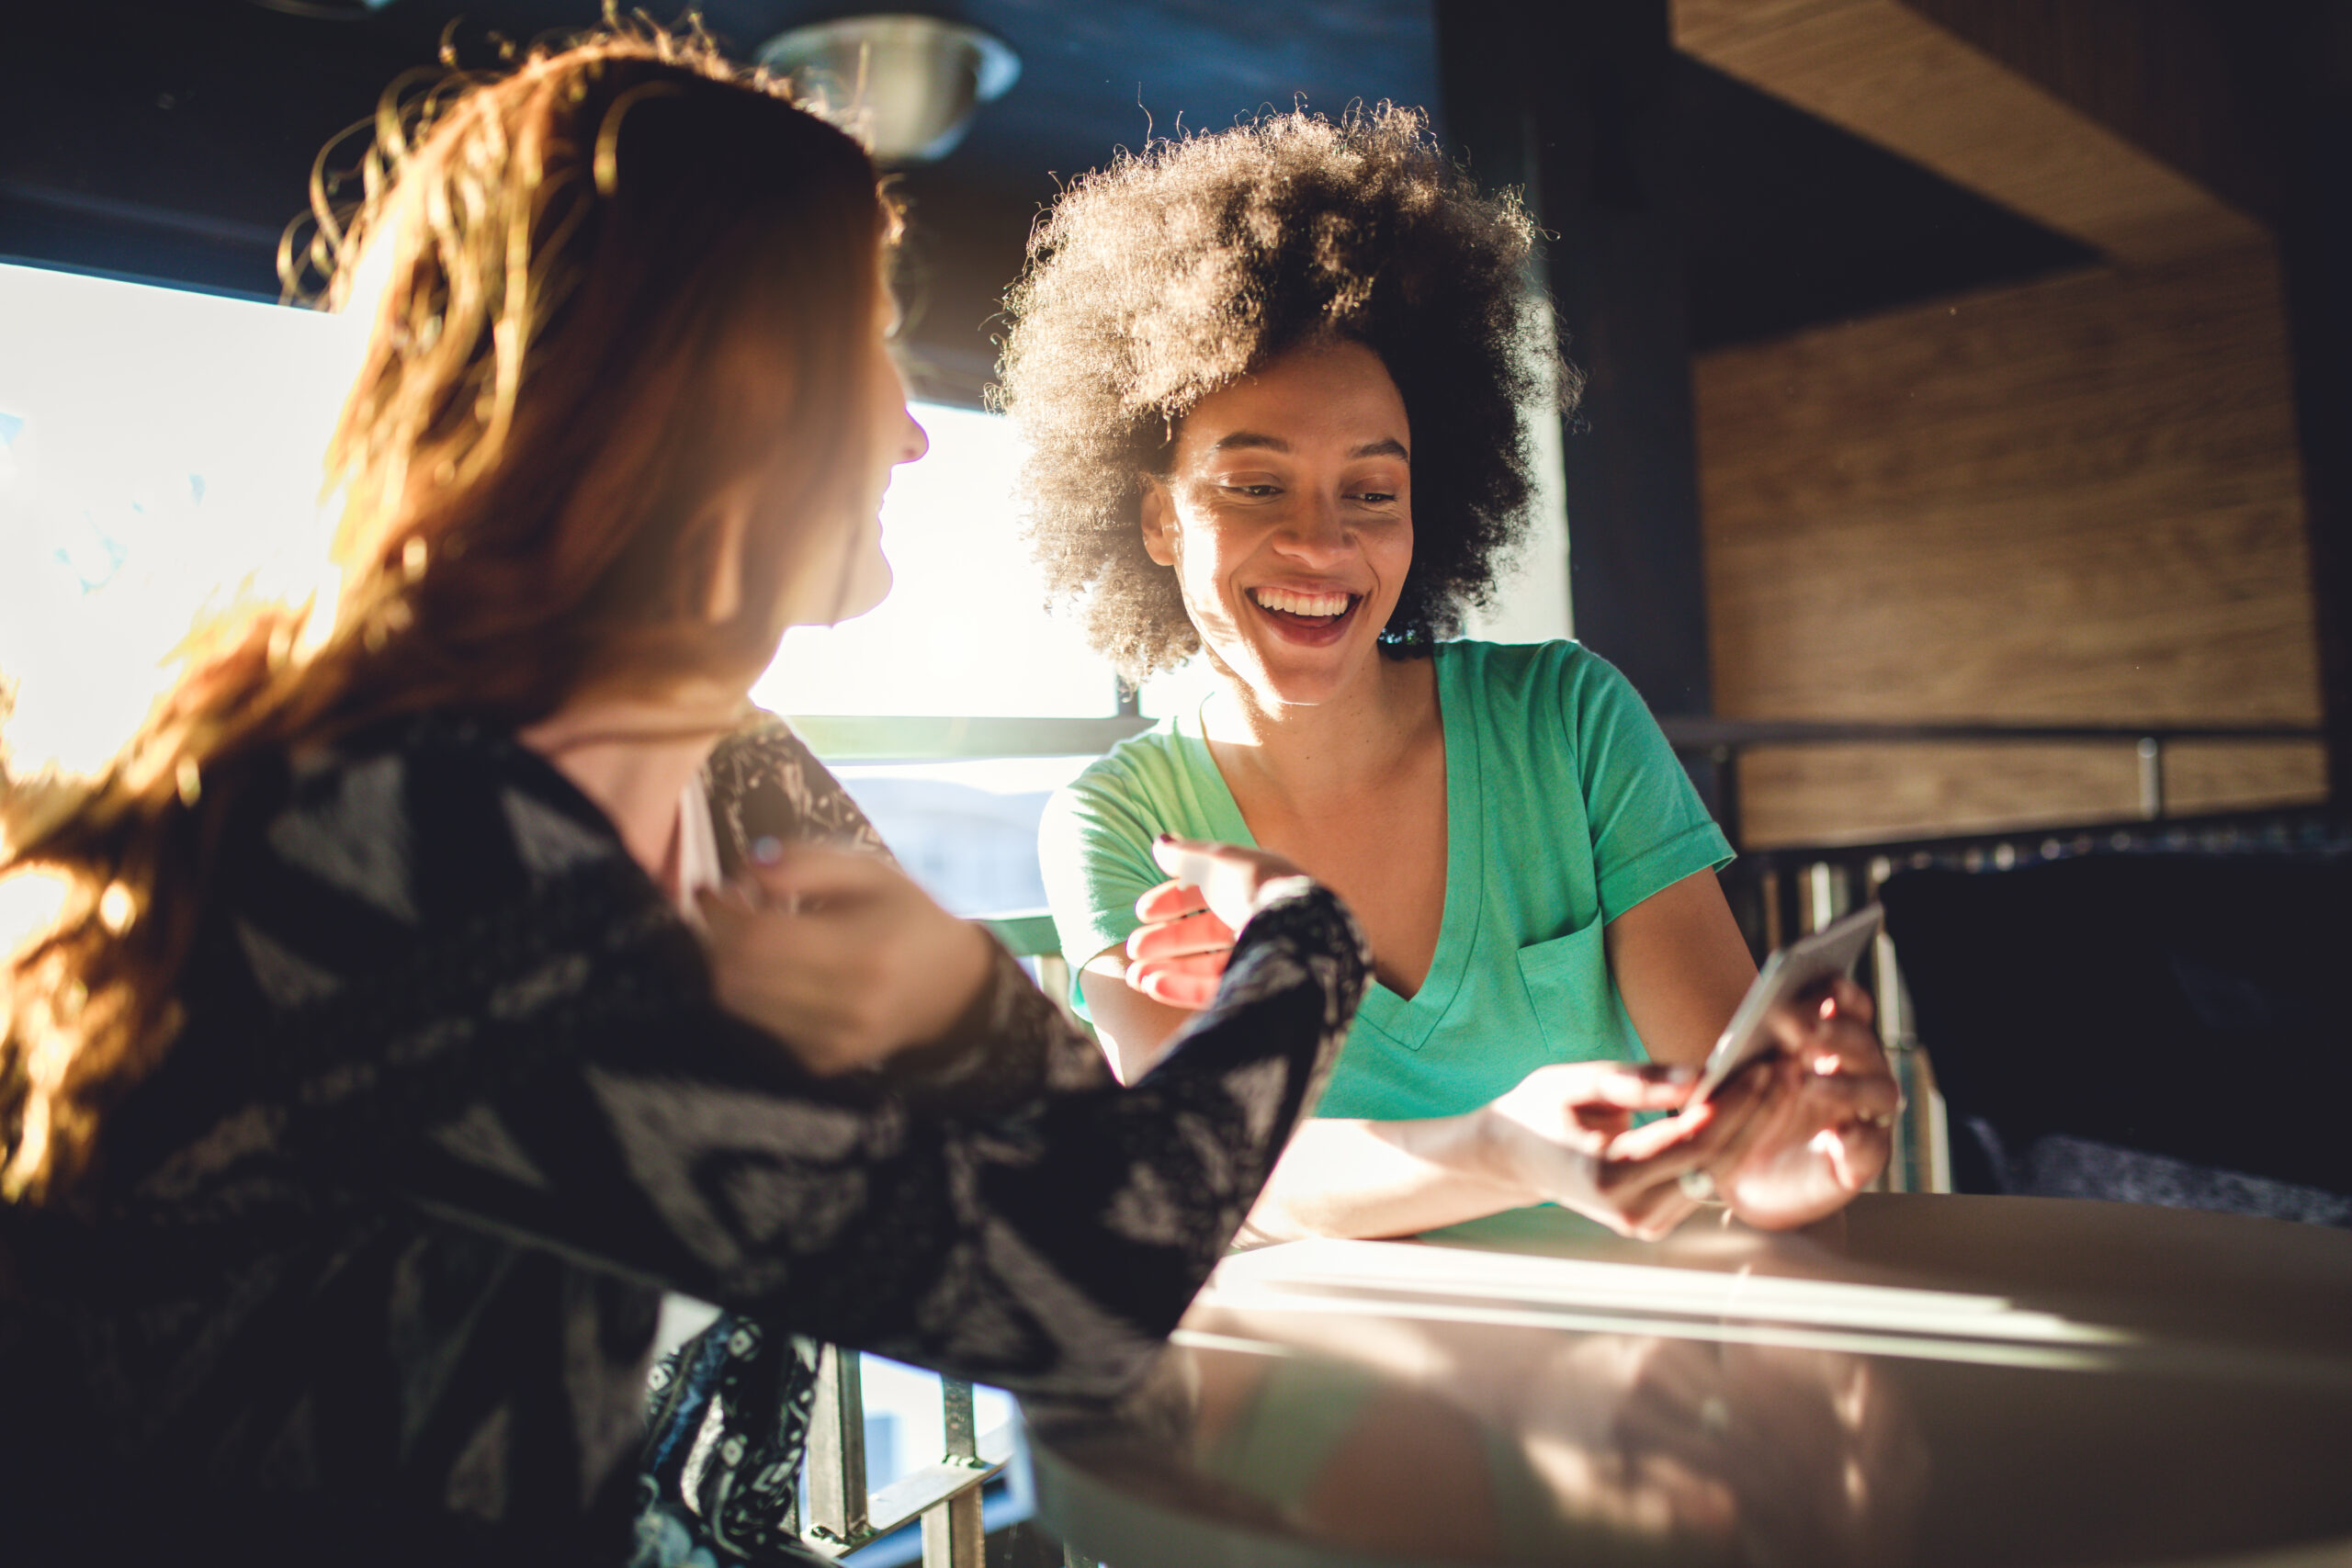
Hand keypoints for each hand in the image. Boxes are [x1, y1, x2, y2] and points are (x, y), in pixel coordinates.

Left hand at [697, 845, 993, 1074]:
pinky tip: (778, 970)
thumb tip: (747, 869)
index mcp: (862, 952)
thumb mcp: (868, 871)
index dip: (720, 913)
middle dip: (716, 938)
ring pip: (739, 1005)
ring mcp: (833, 1043)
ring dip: (727, 965)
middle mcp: (846, 1007)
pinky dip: (754, 993)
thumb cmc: (905, 918)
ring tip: (750, 936)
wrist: (952, 990)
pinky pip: (760, 1025)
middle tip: (725, 910)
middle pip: (736, 977)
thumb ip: (806, 862)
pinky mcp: (822, 1062)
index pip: (759, 939)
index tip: (709, 888)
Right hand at [1122, 835, 1313, 1009]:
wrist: (1296, 933)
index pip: (1206, 893)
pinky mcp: (1258, 989)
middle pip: (1203, 932)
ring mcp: (1260, 956)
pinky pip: (1216, 990)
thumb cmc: (1258, 888)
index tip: (1141, 910)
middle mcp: (1258, 920)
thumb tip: (1159, 842)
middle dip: (1165, 939)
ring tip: (1135, 976)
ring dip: (1167, 969)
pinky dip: (1182, 988)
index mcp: (1253, 885)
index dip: (1171, 900)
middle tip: (1133, 947)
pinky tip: (1153, 986)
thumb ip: (1186, 855)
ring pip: (1206, 965)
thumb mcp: (1216, 862)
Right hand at [1477, 1060, 1777, 1239]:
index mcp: (1606, 1177)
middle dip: (1757, 1114)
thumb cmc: (1541, 1110)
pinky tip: (1751, 1109)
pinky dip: (1733, 1144)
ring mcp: (1645, 1223)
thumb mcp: (1578, 1080)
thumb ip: (1640, 1081)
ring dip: (1753, 1128)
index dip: (1735, 1105)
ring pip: (1719, 1174)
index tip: (1765, 1066)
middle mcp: (1630, 1210)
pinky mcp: (1657, 1220)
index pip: (1691, 1141)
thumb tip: (1704, 1076)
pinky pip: (1707, 1179)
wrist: (1514, 1157)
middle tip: (1787, 1069)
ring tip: (1777, 1082)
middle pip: (1716, 1162)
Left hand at [1712, 977, 1899, 1229]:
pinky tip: (1835, 1135)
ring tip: (1807, 1084)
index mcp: (1827, 1044)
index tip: (1824, 983)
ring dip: (1846, 1084)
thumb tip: (1700, 1063)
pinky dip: (1857, 1139)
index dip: (1842, 993)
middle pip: (1863, 1042)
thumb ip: (1721, 1065)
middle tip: (1801, 1032)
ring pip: (1879, 1090)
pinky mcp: (1860, 1162)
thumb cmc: (1737, 1118)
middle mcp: (1854, 1074)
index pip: (1850, 1006)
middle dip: (1835, 1033)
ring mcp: (1863, 1117)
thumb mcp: (1722, 1085)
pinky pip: (1872, 1147)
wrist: (1743, 1181)